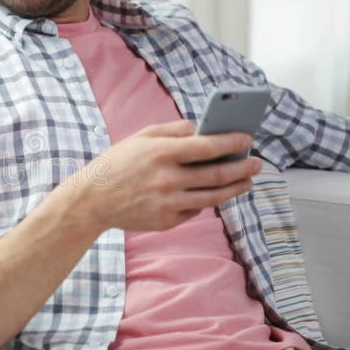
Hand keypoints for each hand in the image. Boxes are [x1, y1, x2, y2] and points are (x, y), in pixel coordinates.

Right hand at [56, 120, 261, 234]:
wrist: (93, 199)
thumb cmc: (117, 163)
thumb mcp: (140, 137)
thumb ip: (172, 130)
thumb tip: (202, 129)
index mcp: (161, 153)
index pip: (208, 147)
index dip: (232, 143)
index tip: (247, 139)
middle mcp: (167, 179)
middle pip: (217, 175)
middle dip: (242, 168)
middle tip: (257, 164)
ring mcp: (168, 203)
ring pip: (213, 197)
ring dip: (235, 188)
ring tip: (247, 181)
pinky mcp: (166, 220)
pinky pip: (195, 209)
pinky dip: (207, 200)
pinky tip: (214, 193)